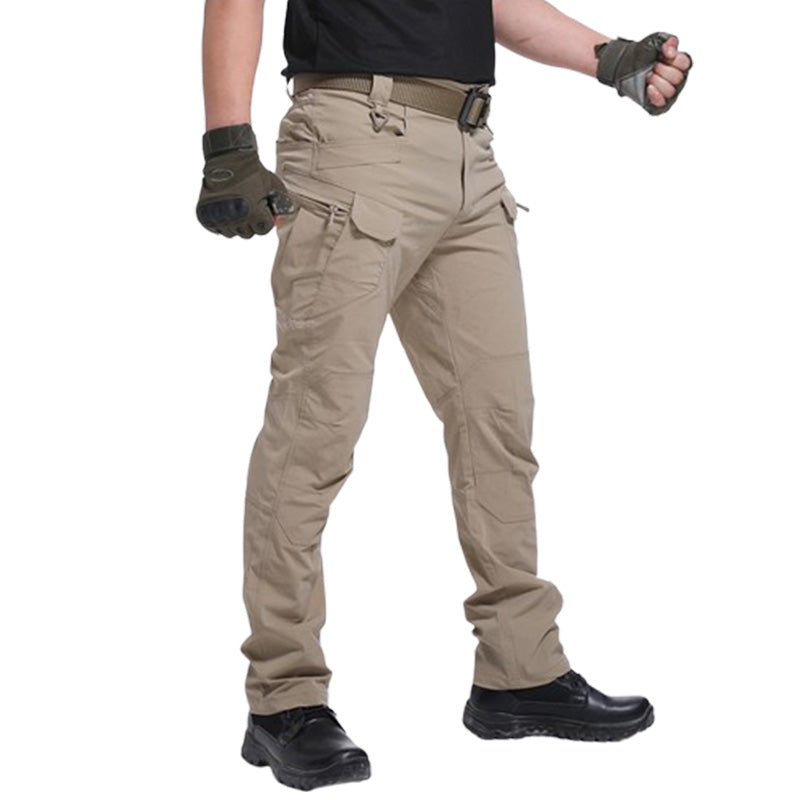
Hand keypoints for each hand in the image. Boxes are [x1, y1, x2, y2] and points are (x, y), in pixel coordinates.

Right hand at [196, 123, 295, 238]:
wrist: (227, 156)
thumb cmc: (252, 171)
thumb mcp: (273, 185)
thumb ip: (282, 204)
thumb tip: (285, 218)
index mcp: (253, 212)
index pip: (263, 229)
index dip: (265, 219)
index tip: (261, 208)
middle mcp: (236, 217)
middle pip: (248, 233)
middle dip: (251, 222)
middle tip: (248, 206)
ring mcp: (219, 217)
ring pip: (231, 233)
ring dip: (235, 224)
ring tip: (236, 206)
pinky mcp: (205, 214)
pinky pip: (216, 229)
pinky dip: (221, 222)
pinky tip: (225, 209)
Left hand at [595, 32, 692, 114]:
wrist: (624, 66)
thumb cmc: (642, 54)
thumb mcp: (654, 41)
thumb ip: (666, 40)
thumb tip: (671, 47)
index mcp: (680, 64)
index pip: (685, 63)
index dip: (673, 59)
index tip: (661, 56)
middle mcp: (678, 79)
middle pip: (678, 78)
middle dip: (662, 70)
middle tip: (652, 67)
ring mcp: (669, 93)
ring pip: (670, 91)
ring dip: (656, 82)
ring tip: (647, 76)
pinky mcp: (659, 105)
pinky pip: (662, 105)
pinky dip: (656, 96)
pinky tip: (648, 88)